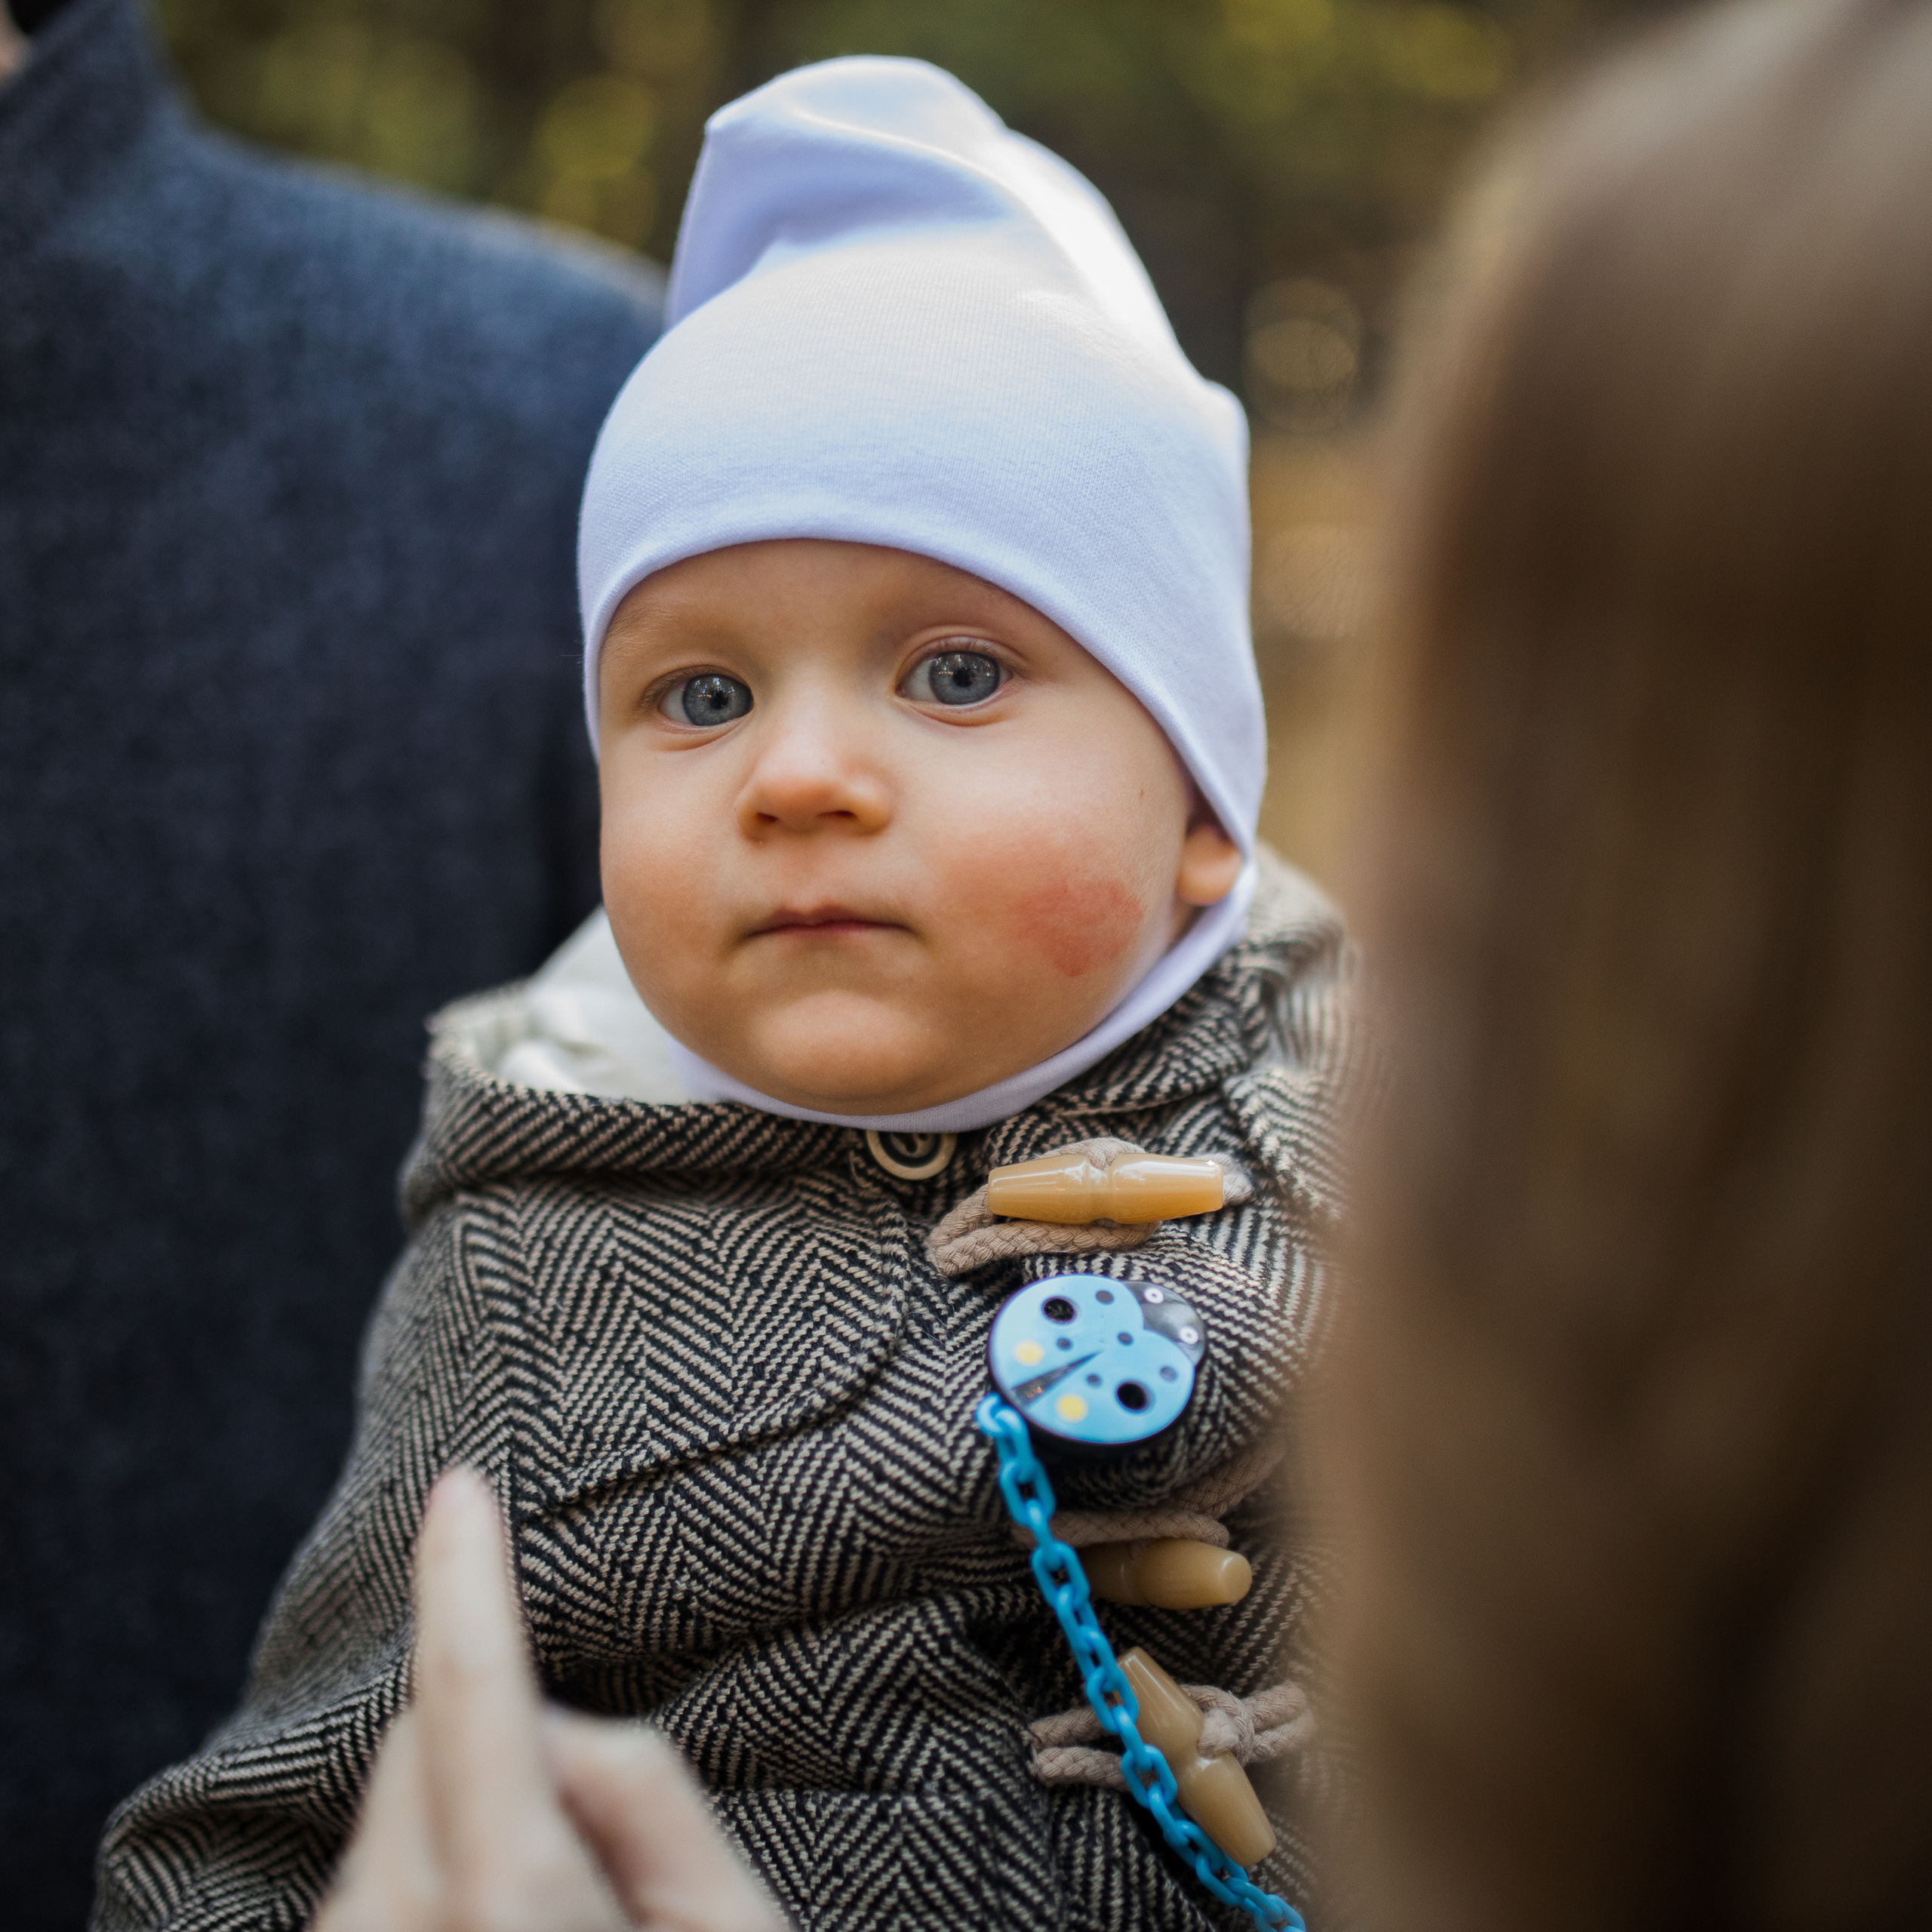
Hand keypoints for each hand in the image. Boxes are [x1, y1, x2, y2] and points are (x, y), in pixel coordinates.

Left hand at [315, 1468, 781, 1931]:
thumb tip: (557, 1727)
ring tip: (551, 1921)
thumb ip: (645, 1796)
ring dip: (455, 1818)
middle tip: (600, 1852)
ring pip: (392, 1807)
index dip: (467, 1579)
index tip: (458, 1488)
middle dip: (498, 1747)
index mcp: (511, 1906)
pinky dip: (424, 1879)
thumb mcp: (732, 1926)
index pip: (473, 1695)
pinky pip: (366, 1884)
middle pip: (422, 1744)